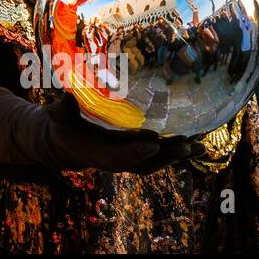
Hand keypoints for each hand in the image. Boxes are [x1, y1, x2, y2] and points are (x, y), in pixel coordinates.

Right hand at [40, 95, 191, 174]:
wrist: (66, 145)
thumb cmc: (62, 127)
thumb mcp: (58, 117)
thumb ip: (62, 108)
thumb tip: (67, 94)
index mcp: (96, 152)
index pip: (117, 158)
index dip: (134, 153)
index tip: (153, 144)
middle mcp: (116, 160)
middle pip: (145, 164)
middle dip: (166, 157)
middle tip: (187, 145)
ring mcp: (128, 159)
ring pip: (156, 162)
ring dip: (178, 155)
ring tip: (200, 145)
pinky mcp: (136, 154)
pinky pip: (159, 157)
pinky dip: (178, 152)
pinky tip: (198, 145)